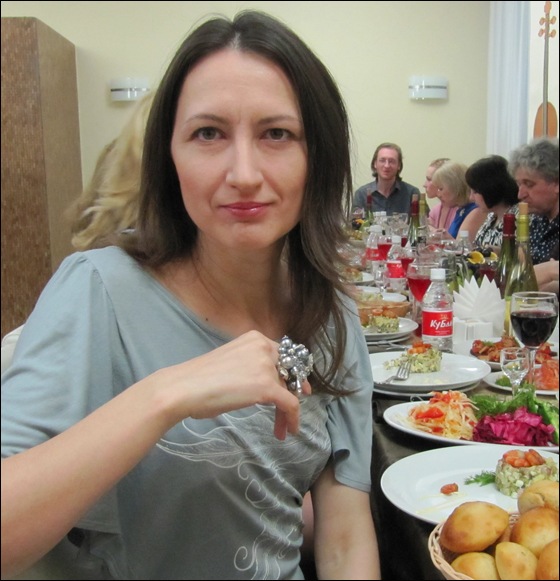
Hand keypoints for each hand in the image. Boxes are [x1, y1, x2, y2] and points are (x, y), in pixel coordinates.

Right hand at [157, 331, 310, 439]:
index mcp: (255, 338)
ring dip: (287, 411)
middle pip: (289, 372)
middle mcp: (264, 347)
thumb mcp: (233, 363)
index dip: (291, 374)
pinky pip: (290, 404)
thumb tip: (264, 384)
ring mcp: (266, 365)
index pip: (283, 356)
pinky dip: (293, 418)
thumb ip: (252, 367)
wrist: (184, 388)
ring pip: (289, 390)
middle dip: (291, 392)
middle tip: (287, 411)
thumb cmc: (199, 379)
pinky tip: (288, 430)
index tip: (294, 389)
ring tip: (281, 428)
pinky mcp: (267, 386)